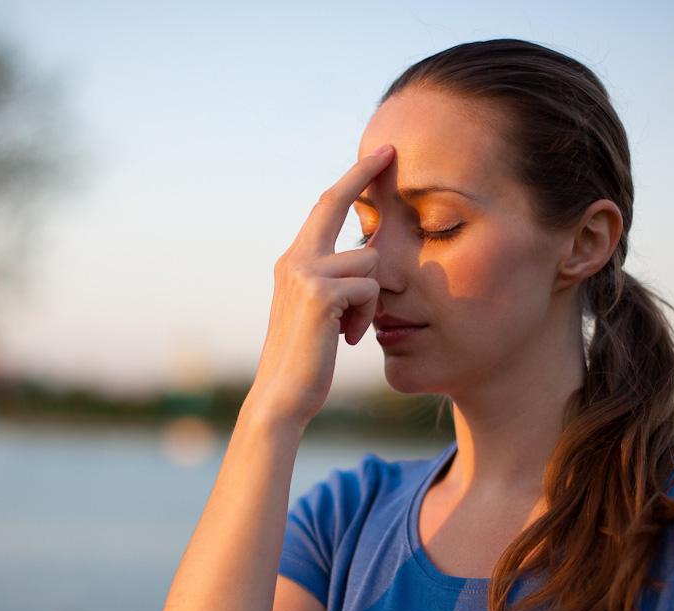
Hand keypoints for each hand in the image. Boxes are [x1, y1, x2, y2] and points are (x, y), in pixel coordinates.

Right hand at [245, 144, 393, 428]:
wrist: (282, 396)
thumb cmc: (306, 359)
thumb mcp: (316, 312)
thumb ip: (330, 280)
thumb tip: (363, 257)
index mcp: (294, 261)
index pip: (324, 207)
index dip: (352, 180)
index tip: (379, 157)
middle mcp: (294, 259)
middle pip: (334, 202)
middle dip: (363, 175)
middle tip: (392, 152)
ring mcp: (304, 274)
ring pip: (367, 259)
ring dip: (370, 297)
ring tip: (351, 326)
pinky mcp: (320, 295)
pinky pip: (369, 289)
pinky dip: (367, 316)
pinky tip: (348, 337)